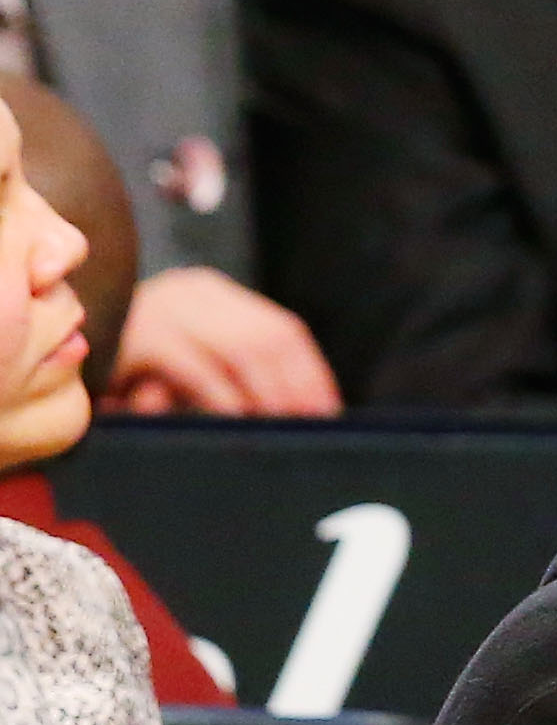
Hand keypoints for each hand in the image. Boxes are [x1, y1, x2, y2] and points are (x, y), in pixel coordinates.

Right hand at [108, 267, 342, 416]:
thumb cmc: (134, 374)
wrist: (58, 348)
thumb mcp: (195, 366)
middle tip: (310, 430)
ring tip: (281, 431)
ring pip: (240, 351)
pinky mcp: (139, 334)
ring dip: (268, 396)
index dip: (313, 374)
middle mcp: (193, 292)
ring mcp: (164, 307)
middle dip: (297, 389)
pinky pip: (197, 368)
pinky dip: (225, 400)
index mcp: (214, 296)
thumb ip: (238, 376)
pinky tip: (239, 423)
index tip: (330, 414)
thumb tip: (307, 412)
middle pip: (268, 340)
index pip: (283, 331)